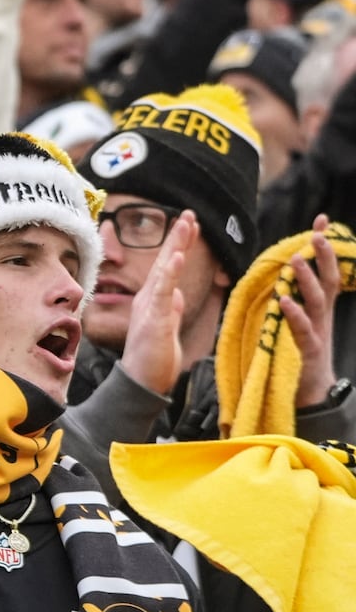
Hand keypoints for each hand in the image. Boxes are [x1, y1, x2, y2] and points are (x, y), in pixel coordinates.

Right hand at [118, 210, 195, 396]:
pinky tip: (175, 257)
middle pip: (164, 261)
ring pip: (163, 271)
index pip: (168, 267)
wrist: (140, 383)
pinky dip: (168, 273)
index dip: (178, 245)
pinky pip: (162, 292)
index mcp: (154, 301)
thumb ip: (172, 311)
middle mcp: (149, 299)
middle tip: (189, 214)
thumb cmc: (153, 360)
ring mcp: (150, 307)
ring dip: (174, 246)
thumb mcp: (167, 331)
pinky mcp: (153, 319)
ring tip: (185, 225)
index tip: (190, 226)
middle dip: (178, 237)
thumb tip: (179, 296)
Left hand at [284, 215, 342, 408]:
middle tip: (316, 233)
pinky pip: (302, 330)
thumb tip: (286, 268)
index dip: (325, 247)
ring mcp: (317, 333)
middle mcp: (322, 316)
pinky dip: (294, 315)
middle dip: (324, 257)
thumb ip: (296, 295)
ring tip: (295, 259)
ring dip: (307, 280)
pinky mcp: (307, 352)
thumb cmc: (301, 352)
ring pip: (316, 302)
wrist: (311, 392)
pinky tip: (284, 301)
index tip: (322, 220)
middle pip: (327, 281)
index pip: (324, 270)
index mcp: (319, 307)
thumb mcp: (300, 319)